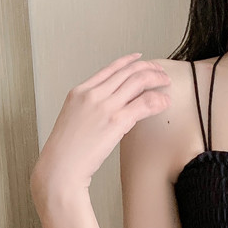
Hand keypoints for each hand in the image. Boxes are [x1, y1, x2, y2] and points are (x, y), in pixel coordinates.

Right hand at [30, 52, 170, 196]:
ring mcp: (104, 106)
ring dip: (156, 79)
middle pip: (126, 71)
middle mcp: (92, 94)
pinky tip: (165, 102)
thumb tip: (110, 113)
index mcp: (79, 92)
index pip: (109, 69)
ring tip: (166, 83)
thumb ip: (91, 111)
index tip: (141, 60)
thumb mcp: (75, 121)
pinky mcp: (116, 121)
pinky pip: (143, 104)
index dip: (129, 62)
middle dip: (147, 68)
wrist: (61, 166)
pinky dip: (157, 101)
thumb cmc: (67, 152)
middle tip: (160, 72)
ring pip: (137, 82)